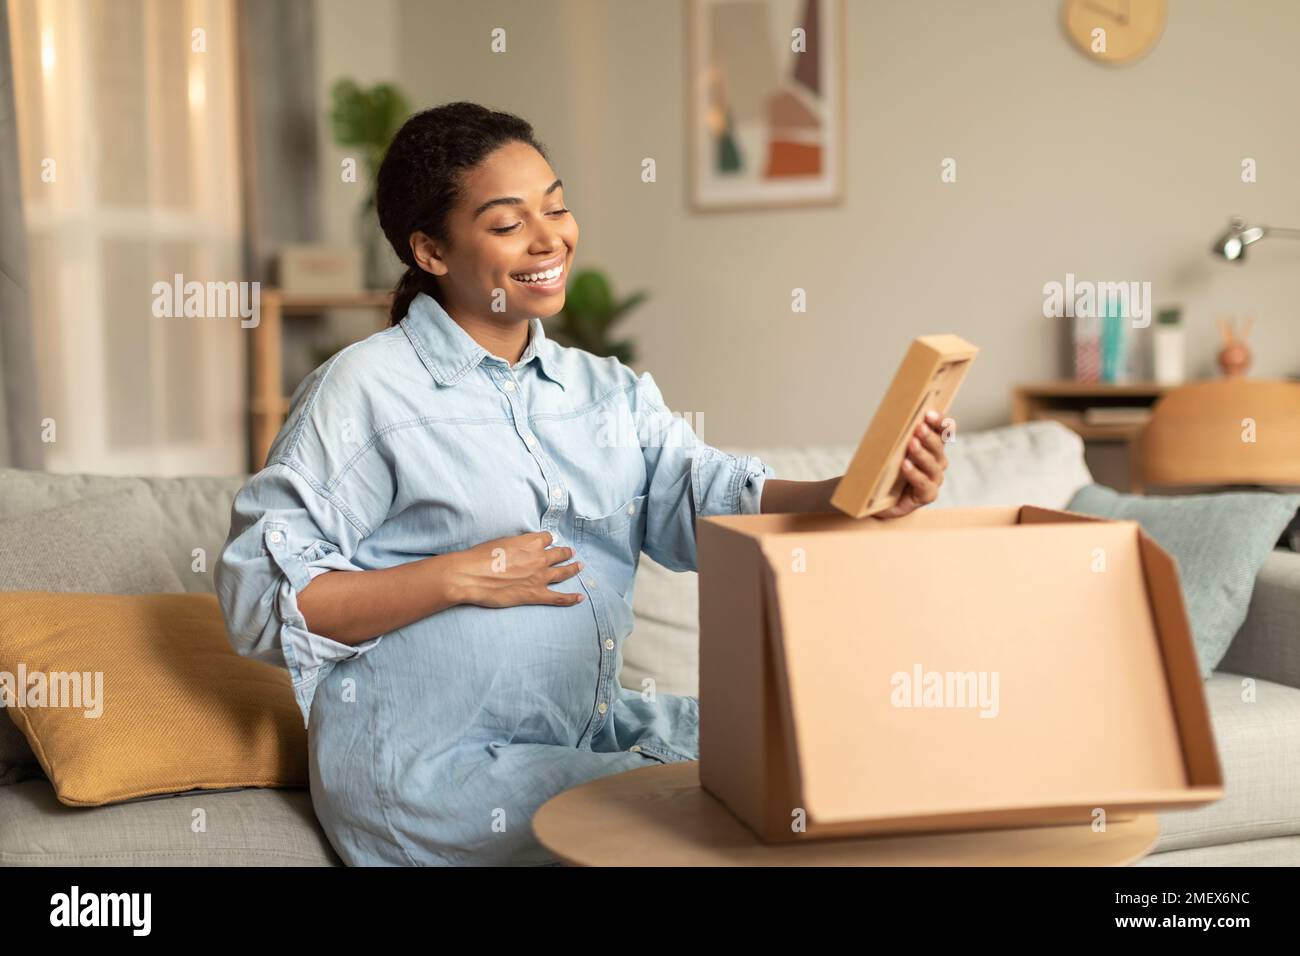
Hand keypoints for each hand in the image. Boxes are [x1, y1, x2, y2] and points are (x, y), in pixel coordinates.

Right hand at [445, 530, 585, 607]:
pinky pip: (559, 597)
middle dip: (566, 553)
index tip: (548, 541)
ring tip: (579, 566)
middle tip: (571, 553)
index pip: (547, 538)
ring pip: (564, 572)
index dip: (547, 540)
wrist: (472, 575)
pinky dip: (571, 598)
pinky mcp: (536, 595)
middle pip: (559, 553)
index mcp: (531, 542)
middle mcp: (540, 558)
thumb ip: (515, 545)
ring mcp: (540, 577)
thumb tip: (518, 550)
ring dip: (573, 568)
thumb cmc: (480, 557)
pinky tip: (580, 597)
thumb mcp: (500, 542)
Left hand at [873, 409, 951, 519]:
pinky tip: (905, 465)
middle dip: (929, 435)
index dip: (940, 421)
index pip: (943, 430)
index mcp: (932, 446)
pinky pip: (923, 483)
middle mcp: (938, 461)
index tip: (928, 413)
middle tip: (918, 426)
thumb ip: (896, 434)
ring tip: (911, 443)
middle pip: (938, 446)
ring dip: (921, 453)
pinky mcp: (927, 495)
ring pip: (932, 464)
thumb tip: (890, 416)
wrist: (878, 498)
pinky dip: (914, 473)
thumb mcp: (890, 448)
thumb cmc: (886, 468)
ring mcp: (934, 479)